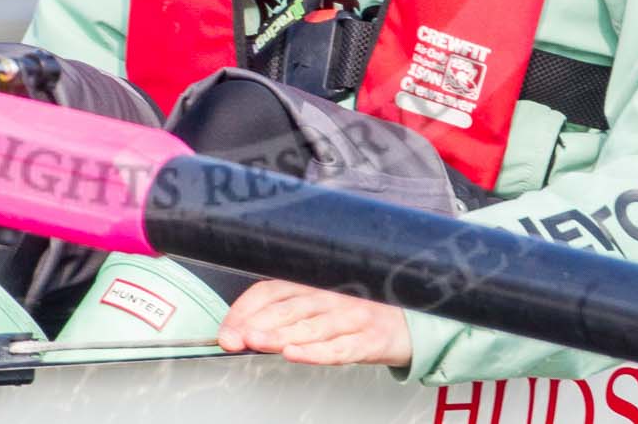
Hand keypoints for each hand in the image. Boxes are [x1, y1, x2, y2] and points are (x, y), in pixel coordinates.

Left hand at [217, 279, 412, 366]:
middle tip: (234, 338)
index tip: (227, 331)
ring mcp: (352, 316)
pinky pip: (339, 347)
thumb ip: (286, 314)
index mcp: (313, 283)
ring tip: (257, 341)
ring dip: (279, 334)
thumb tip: (243, 331)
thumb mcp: (320, 307)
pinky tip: (296, 354)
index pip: (271, 290)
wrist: (411, 322)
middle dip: (256, 323)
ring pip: (309, 326)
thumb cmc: (358, 314)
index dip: (245, 310)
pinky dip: (315, 351)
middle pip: (287, 307)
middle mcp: (331, 296)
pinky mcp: (369, 339)